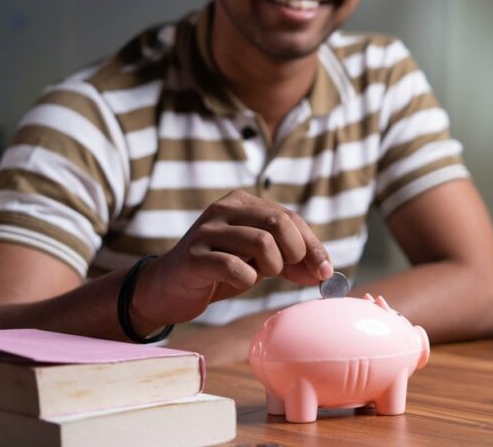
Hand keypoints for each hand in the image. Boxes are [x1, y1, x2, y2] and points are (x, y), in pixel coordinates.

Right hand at [132, 190, 332, 329]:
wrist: (167, 289)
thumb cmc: (219, 270)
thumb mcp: (259, 261)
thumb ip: (291, 261)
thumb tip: (325, 272)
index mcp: (242, 202)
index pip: (290, 217)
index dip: (313, 245)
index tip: (325, 271)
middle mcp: (224, 209)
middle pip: (279, 222)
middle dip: (295, 253)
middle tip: (286, 272)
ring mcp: (207, 231)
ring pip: (262, 242)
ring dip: (271, 267)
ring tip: (259, 275)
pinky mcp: (193, 256)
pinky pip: (235, 267)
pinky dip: (246, 280)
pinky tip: (238, 281)